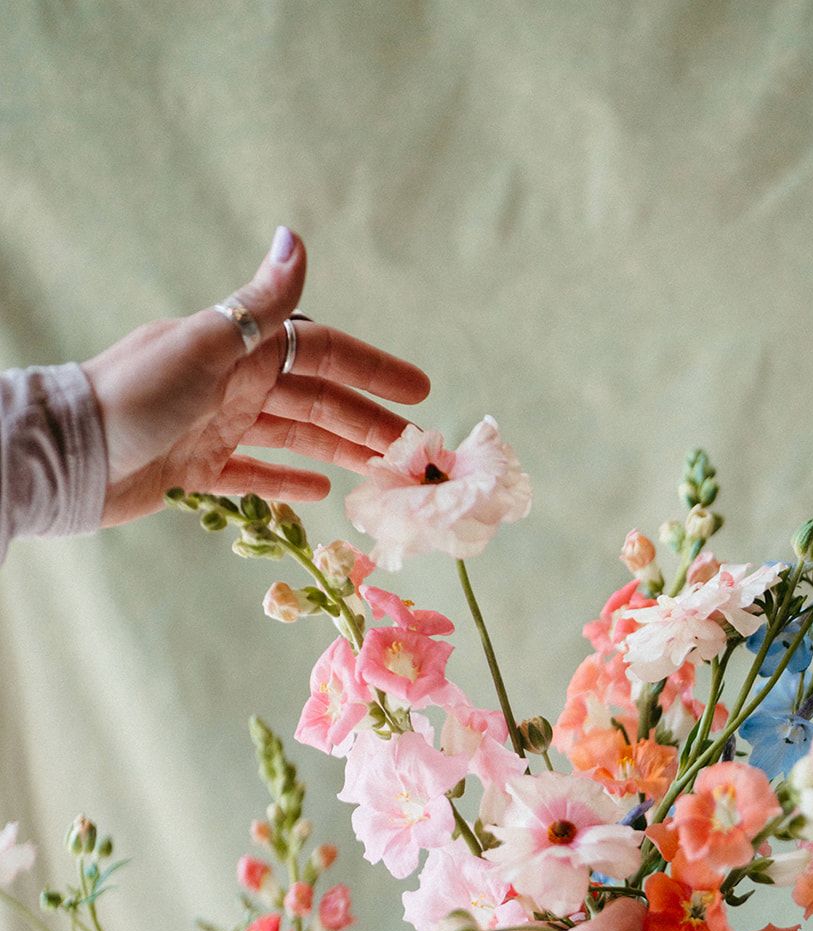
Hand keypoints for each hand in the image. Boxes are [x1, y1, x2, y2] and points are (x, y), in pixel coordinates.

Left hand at [81, 226, 429, 526]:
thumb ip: (258, 303)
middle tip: (413, 451)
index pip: (322, 351)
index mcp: (240, 349)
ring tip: (379, 473)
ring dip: (339, 450)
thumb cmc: (136, 394)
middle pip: (317, 399)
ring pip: (294, 437)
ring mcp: (218, 427)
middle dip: (367, 421)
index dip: (372, 369)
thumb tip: (295, 237)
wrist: (72, 453)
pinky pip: (255, 474)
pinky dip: (288, 480)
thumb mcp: (204, 344)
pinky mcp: (198, 470)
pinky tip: (321, 491)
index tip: (419, 392)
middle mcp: (234, 384)